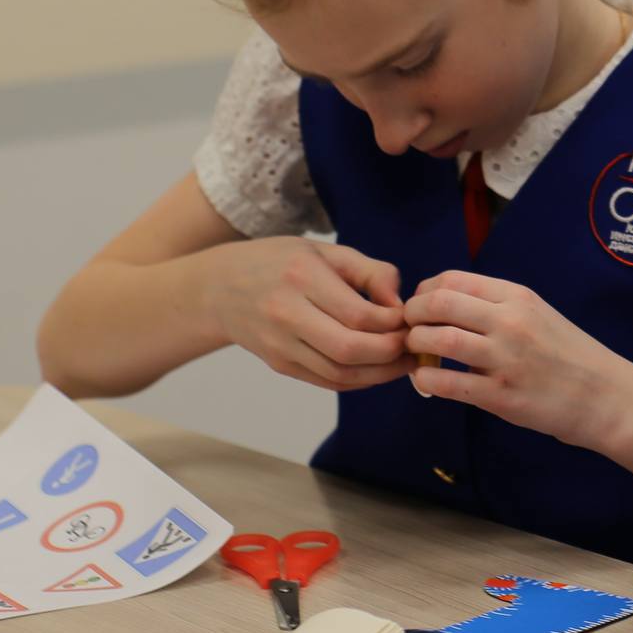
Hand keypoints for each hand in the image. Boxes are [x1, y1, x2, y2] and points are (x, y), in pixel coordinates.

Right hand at [199, 237, 412, 390]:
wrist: (219, 288)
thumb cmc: (280, 262)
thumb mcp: (325, 251)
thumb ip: (370, 272)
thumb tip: (400, 305)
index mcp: (301, 277)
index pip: (357, 313)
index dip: (392, 323)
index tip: (410, 318)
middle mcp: (285, 313)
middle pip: (349, 348)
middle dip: (390, 352)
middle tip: (413, 344)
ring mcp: (279, 344)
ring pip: (339, 373)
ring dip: (379, 373)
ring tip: (403, 361)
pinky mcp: (279, 364)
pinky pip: (326, 380)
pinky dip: (358, 380)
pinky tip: (378, 369)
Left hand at [403, 271, 632, 452]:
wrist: (604, 396)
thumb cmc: (569, 355)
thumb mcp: (538, 315)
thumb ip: (497, 307)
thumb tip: (445, 306)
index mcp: (517, 297)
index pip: (453, 279)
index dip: (424, 291)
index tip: (420, 306)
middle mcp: (510, 321)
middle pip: (439, 303)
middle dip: (412, 314)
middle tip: (408, 328)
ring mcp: (505, 359)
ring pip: (438, 339)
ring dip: (416, 345)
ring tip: (416, 353)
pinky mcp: (500, 396)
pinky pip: (447, 383)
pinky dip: (426, 379)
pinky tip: (426, 381)